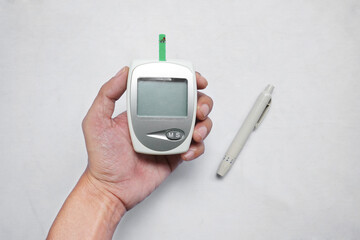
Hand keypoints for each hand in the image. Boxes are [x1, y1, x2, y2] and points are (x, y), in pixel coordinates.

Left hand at [82, 66, 212, 209]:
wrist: (111, 188)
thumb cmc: (102, 158)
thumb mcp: (96, 120)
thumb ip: (107, 94)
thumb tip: (122, 72)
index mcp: (144, 109)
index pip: (168, 89)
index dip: (185, 81)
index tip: (193, 79)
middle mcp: (160, 121)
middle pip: (190, 104)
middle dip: (202, 102)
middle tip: (200, 108)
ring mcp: (170, 138)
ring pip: (198, 124)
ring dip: (204, 125)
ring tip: (197, 133)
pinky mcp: (176, 155)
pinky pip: (195, 147)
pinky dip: (197, 148)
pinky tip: (186, 152)